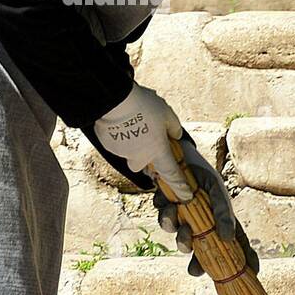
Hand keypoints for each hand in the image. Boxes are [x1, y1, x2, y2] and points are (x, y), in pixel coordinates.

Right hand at [92, 83, 191, 199]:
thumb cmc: (144, 106)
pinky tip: (120, 122)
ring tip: (132, 122)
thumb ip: (174, 128)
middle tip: (146, 138)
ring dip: (132, 144)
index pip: (171, 174)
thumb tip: (175, 135)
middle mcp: (140, 157)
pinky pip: (116, 145)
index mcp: (158, 151)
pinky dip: (119, 137)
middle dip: (145, 155)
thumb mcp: (167, 113)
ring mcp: (123, 153)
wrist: (115, 100)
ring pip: (129, 153)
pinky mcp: (108, 146)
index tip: (185, 195)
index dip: (180, 185)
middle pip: (144, 164)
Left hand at [152, 138, 260, 277]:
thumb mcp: (215, 189)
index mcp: (220, 220)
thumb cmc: (200, 173)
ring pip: (181, 241)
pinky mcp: (167, 212)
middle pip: (204, 254)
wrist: (174, 155)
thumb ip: (223, 212)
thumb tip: (227, 237)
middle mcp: (203, 225)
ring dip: (180, 237)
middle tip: (195, 270)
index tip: (252, 274)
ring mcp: (184, 220)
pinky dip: (167, 215)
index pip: (237, 245)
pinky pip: (165, 221)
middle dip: (199, 265)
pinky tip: (168, 203)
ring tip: (182, 225)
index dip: (245, 261)